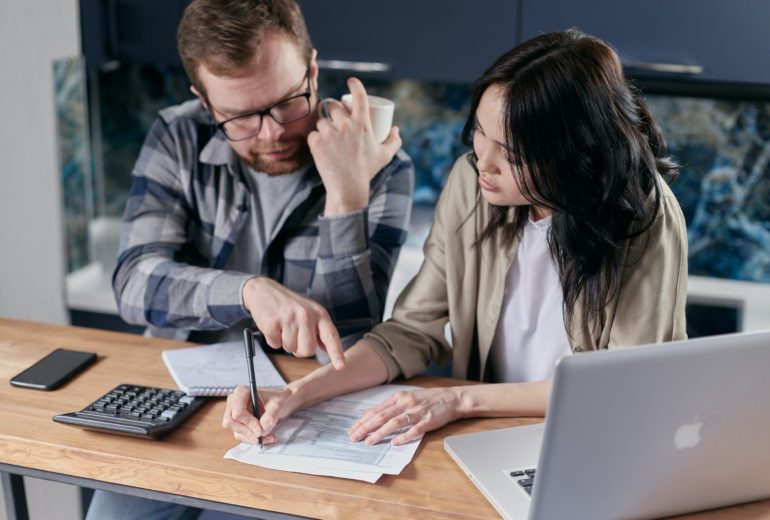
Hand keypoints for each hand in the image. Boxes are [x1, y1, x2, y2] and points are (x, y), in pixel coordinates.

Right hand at [222, 386, 301, 444]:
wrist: (282, 402)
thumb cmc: (278, 399)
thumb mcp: (278, 404)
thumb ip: (270, 416)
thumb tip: (262, 430)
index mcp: (241, 393)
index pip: (237, 412)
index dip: (248, 423)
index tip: (260, 430)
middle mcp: (234, 403)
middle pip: (231, 422)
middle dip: (247, 432)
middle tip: (261, 436)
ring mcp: (234, 414)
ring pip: (236, 431)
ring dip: (252, 438)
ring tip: (269, 437)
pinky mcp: (239, 424)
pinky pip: (242, 436)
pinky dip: (253, 439)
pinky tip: (267, 438)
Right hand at [242, 277, 344, 368]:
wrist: (264, 289)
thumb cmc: (289, 304)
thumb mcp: (309, 311)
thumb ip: (319, 329)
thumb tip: (326, 348)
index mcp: (319, 313)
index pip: (331, 336)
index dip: (336, 353)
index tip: (341, 366)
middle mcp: (306, 315)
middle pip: (307, 350)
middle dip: (299, 349)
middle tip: (294, 335)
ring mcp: (289, 318)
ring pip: (290, 349)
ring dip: (285, 343)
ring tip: (283, 326)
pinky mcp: (272, 322)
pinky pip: (275, 345)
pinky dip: (273, 340)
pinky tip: (273, 326)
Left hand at [308, 77, 401, 214]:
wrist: (348, 188)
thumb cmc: (367, 171)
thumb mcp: (385, 155)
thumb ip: (394, 141)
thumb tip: (395, 129)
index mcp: (362, 124)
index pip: (359, 96)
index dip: (355, 84)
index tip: (351, 81)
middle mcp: (345, 125)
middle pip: (334, 106)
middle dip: (334, 111)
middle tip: (335, 121)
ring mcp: (329, 133)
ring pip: (321, 121)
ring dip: (324, 126)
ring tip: (328, 138)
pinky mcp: (316, 142)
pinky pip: (313, 134)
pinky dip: (316, 140)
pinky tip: (320, 147)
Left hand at [348, 387, 463, 445]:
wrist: (451, 398)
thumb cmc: (427, 399)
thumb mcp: (407, 398)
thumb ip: (391, 406)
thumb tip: (372, 415)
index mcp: (398, 398)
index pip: (376, 410)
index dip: (363, 421)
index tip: (352, 430)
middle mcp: (405, 403)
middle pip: (381, 416)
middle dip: (365, 428)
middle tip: (354, 437)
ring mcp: (416, 412)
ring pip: (394, 422)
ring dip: (380, 432)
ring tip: (369, 441)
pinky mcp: (427, 420)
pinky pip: (414, 429)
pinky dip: (404, 437)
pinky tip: (395, 443)